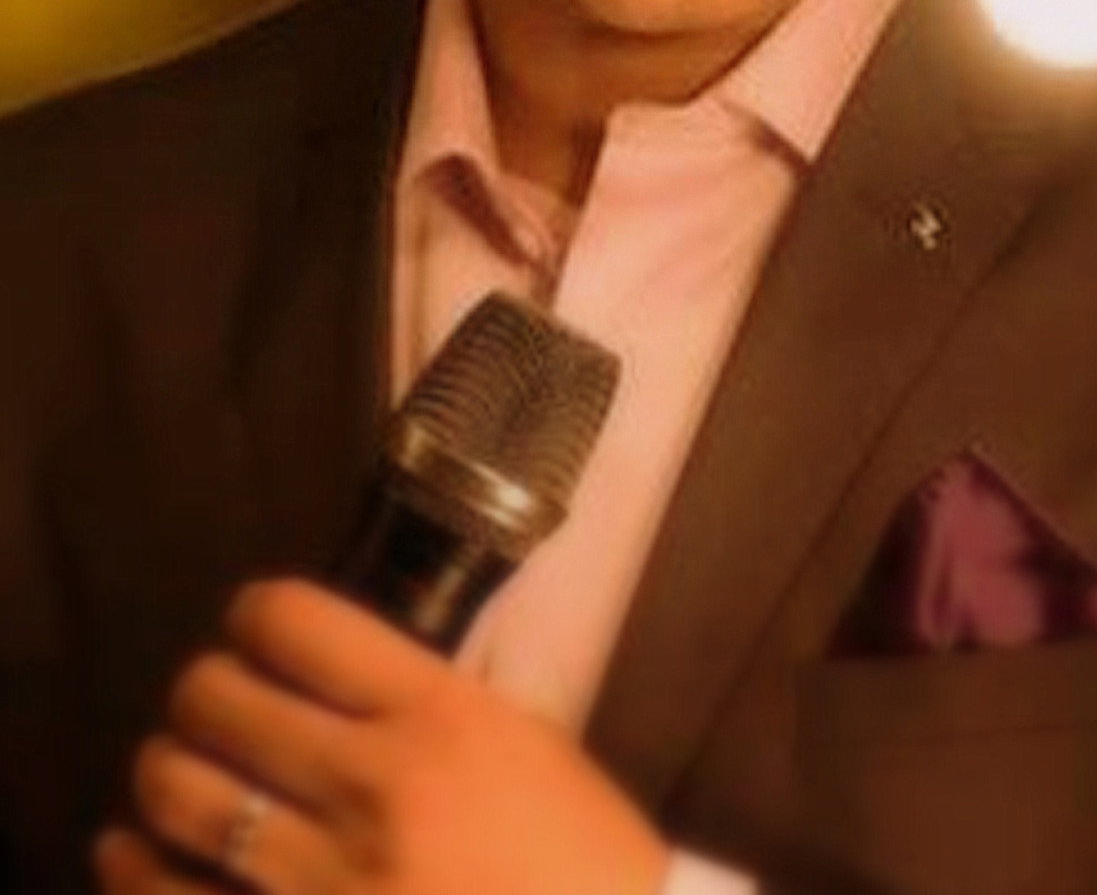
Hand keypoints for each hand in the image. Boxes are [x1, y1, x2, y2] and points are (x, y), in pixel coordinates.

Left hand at [94, 576, 670, 894]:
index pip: (297, 622)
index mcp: (439, 717)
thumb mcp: (524, 750)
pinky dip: (131, 872)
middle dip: (199, 692)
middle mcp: (373, 787)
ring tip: (166, 774)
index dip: (255, 616)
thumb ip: (430, 705)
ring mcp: (325, 885)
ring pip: (180, 798)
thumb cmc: (579, 866)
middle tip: (207, 705)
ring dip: (159, 775)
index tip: (252, 632)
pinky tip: (130, 857)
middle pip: (218, 700)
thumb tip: (333, 674)